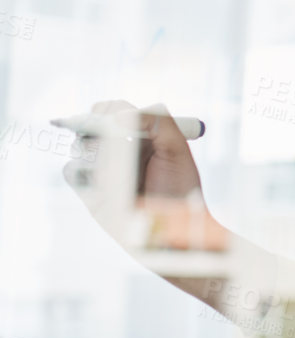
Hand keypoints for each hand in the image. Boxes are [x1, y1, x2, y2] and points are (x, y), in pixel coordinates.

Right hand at [62, 101, 223, 250]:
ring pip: (79, 145)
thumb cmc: (180, 189)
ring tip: (117, 171)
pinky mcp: (88, 188)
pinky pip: (71, 170)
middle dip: (96, 130)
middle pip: (90, 123)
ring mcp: (101, 167)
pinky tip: (103, 183)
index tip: (117, 124)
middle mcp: (118, 148)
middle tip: (114, 145)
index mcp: (140, 134)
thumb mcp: (177, 150)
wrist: (172, 228)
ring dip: (93, 152)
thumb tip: (121, 115)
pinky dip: (80, 171)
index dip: (109, 111)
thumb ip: (157, 122)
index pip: (114, 109)